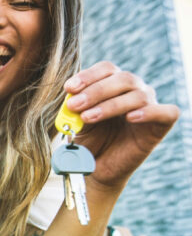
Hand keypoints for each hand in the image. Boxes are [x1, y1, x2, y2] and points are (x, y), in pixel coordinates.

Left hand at [64, 62, 178, 189]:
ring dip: (110, 105)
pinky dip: (149, 112)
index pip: (107, 69)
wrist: (98, 167)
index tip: (69, 88)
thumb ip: (74, 108)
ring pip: (138, 95)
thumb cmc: (89, 139)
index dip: (88, 76)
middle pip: (122, 78)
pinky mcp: (161, 125)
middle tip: (74, 105)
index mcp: (113, 83)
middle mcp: (134, 90)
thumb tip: (71, 96)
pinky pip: (167, 112)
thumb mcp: (76, 121)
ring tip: (87, 117)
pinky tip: (130, 117)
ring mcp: (149, 105)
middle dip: (95, 91)